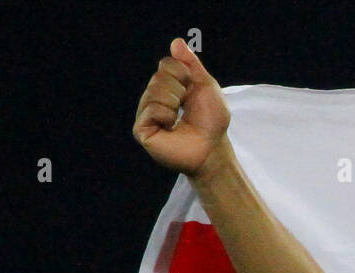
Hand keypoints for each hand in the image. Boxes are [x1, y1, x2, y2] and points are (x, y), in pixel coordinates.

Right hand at [132, 38, 230, 177]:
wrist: (212, 148)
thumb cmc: (211, 121)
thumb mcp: (206, 87)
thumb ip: (191, 64)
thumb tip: (176, 42)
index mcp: (167, 86)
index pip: (167, 64)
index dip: (184, 75)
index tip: (193, 90)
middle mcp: (153, 97)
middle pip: (160, 77)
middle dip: (180, 91)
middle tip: (186, 108)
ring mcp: (146, 113)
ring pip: (154, 92)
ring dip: (174, 104)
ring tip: (179, 119)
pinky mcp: (142, 129)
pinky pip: (151, 110)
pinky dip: (166, 116)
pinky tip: (170, 128)